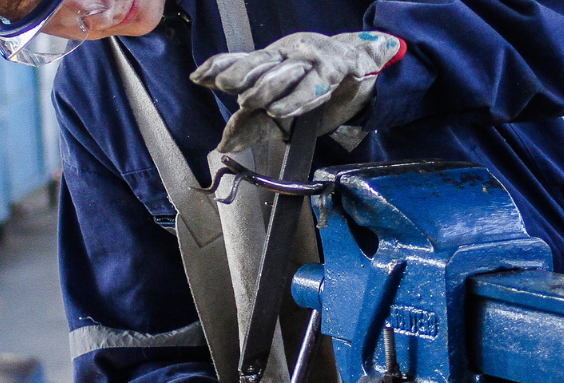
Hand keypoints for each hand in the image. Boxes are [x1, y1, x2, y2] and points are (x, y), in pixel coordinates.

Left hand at [191, 31, 403, 151]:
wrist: (365, 75)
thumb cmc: (316, 90)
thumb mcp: (280, 113)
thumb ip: (252, 126)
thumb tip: (223, 146)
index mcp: (270, 62)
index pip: (241, 61)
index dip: (220, 65)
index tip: (198, 76)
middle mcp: (287, 56)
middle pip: (260, 63)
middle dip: (240, 72)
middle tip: (223, 84)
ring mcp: (311, 58)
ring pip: (286, 71)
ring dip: (267, 85)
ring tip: (248, 100)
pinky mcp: (336, 66)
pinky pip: (314, 84)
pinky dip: (297, 98)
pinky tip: (281, 110)